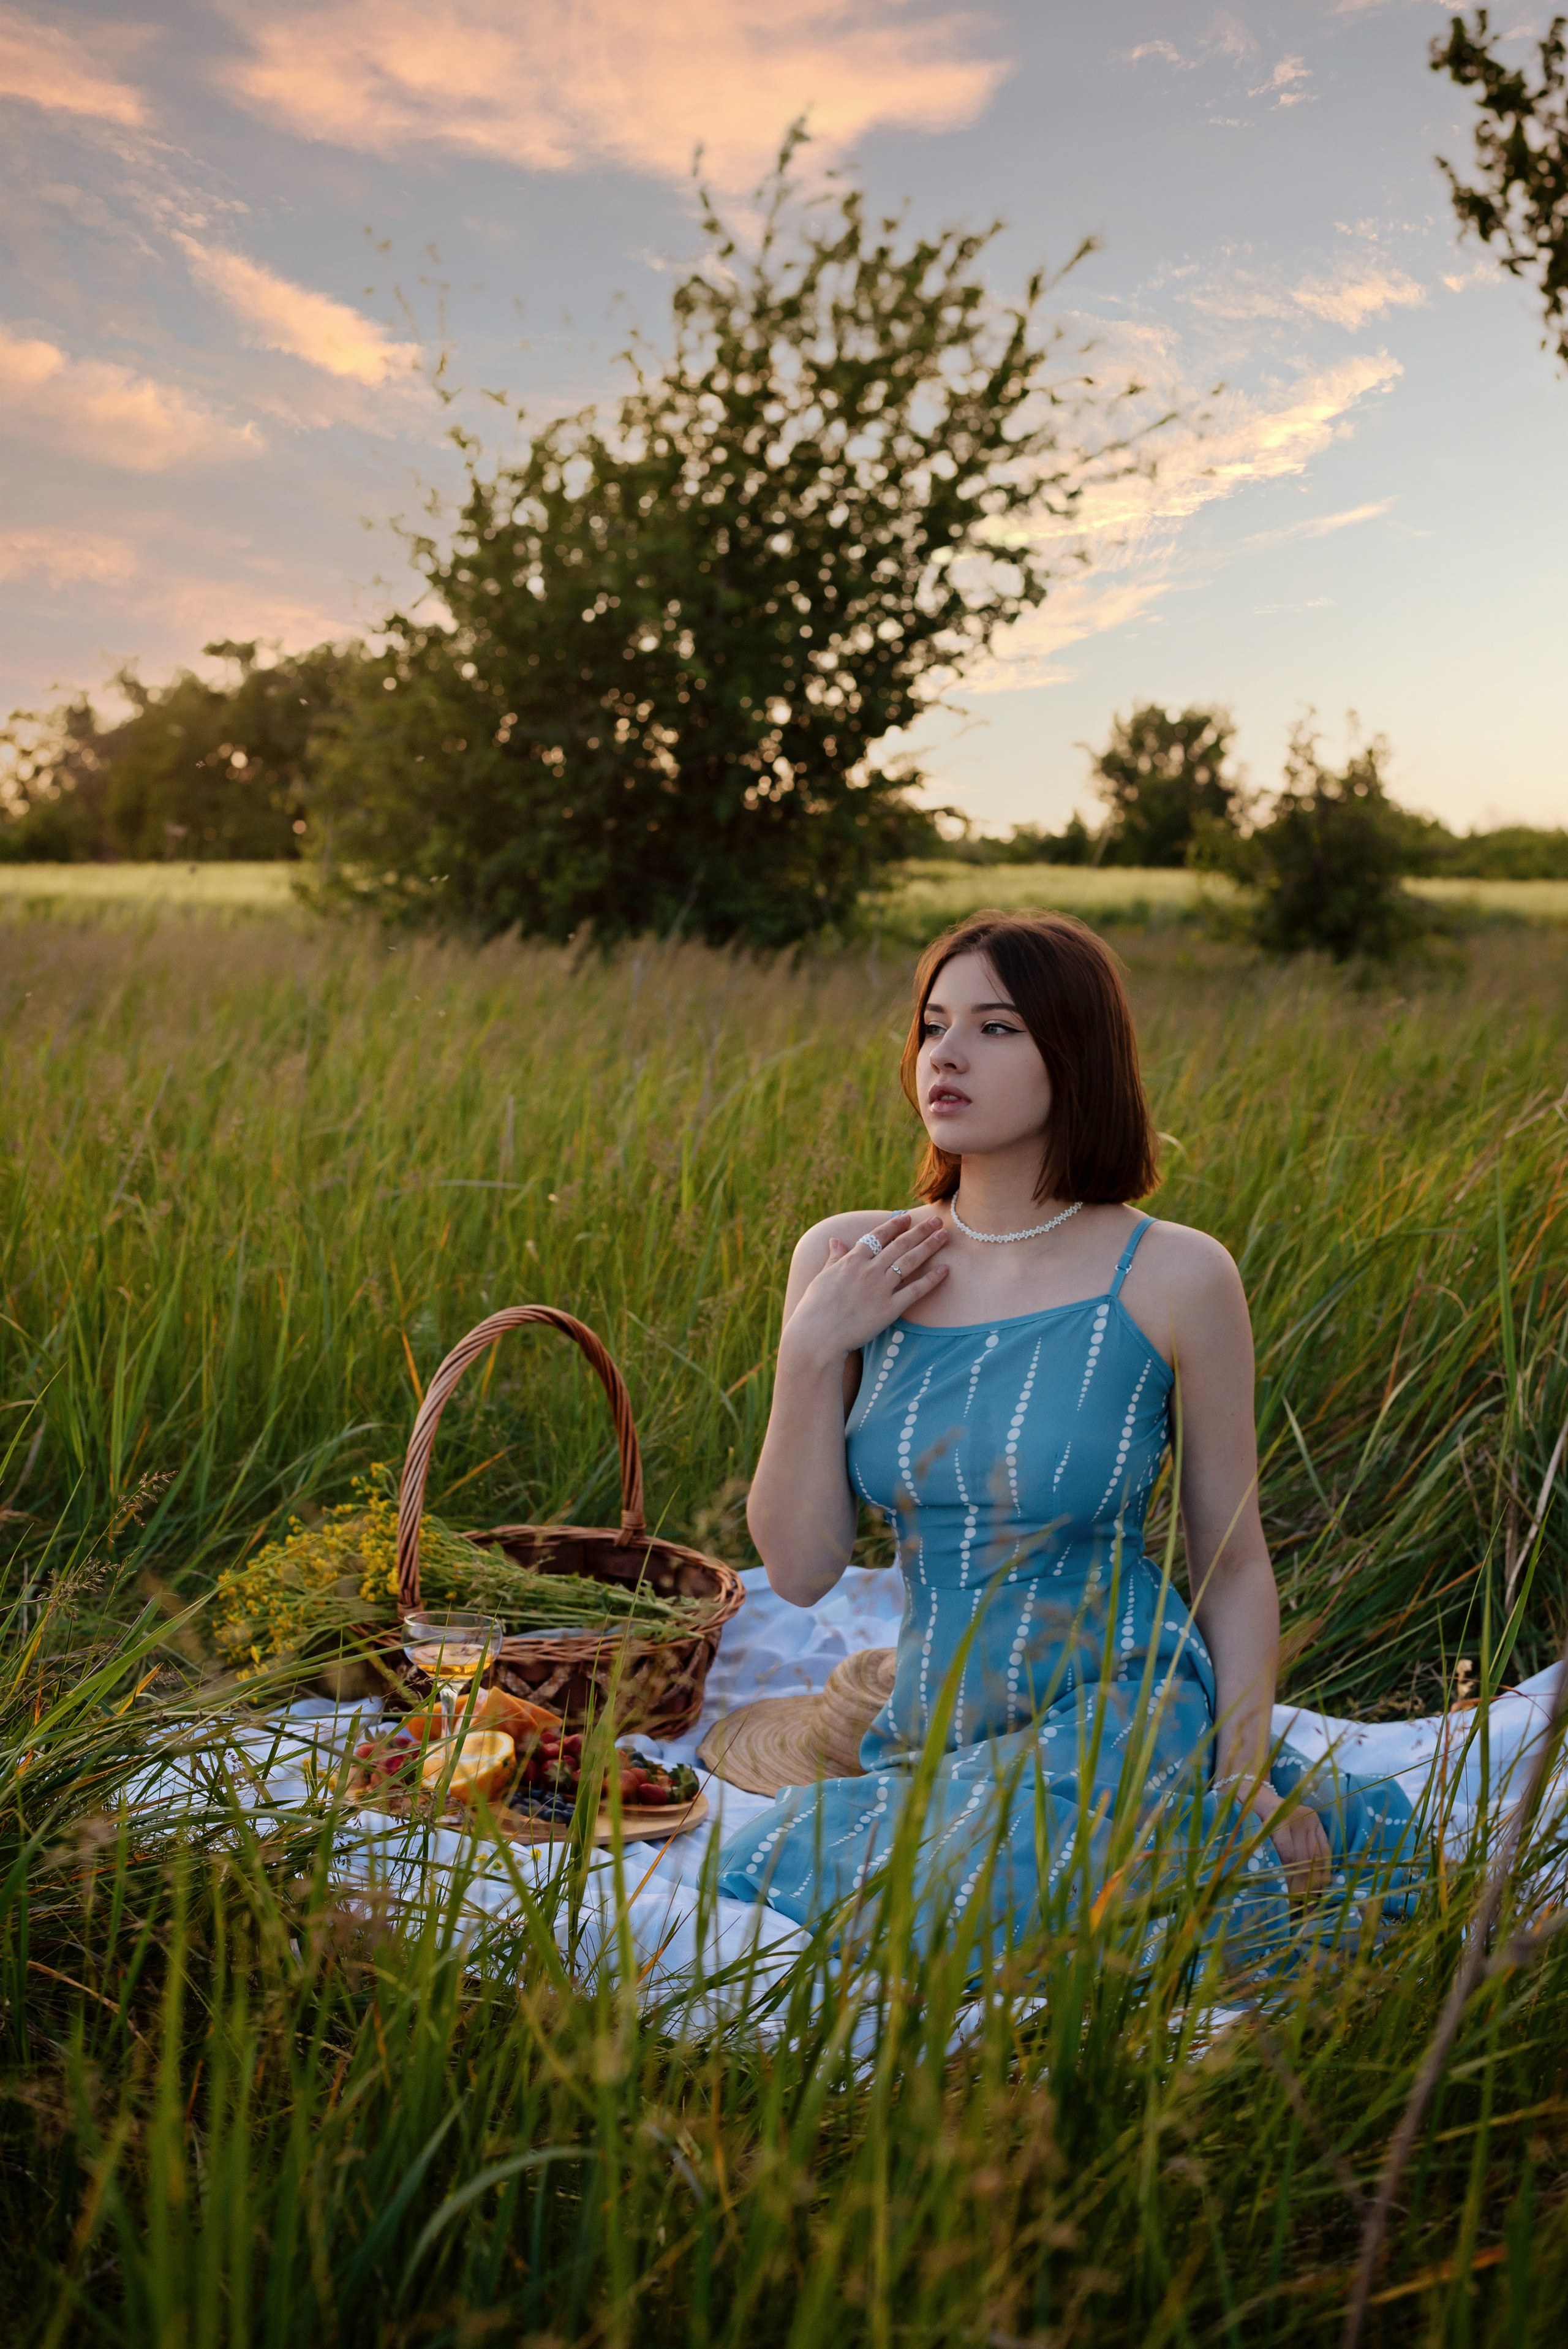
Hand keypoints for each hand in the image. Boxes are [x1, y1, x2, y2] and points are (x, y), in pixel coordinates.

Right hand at [781, 1212, 949, 1365]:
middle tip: (937, 1220)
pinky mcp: (890, 1308)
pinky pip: (915, 1291)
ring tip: (944, 1235)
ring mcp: (881, 1288)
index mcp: (851, 1261)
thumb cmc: (814, 1309)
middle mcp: (869, 1269)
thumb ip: (833, 1258)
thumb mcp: (821, 1278)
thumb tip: (835, 1240)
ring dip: (929, 1246)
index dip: (894, 1225)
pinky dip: (931, 1279)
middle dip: (920, 1230)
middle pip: (900, 1244)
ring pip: (910, 1261)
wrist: (817, 1336)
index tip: (907, 1217)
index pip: (877, 1236)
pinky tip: (945, 1269)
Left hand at [1246, 1782, 1330, 1899]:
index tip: (1292, 1904)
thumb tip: (1252, 1882)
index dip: (1292, 1882)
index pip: (1289, 1858)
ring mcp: (1310, 1819)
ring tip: (1314, 1905)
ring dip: (1318, 1882)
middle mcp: (1297, 1818)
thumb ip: (1250, 1849)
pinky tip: (1323, 1886)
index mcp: (1277, 1820)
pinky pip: (1325, 1848)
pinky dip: (1325, 1867)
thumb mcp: (1242, 1829)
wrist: (1255, 1791)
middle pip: (1305, 1860)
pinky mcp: (1317, 1821)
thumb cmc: (1244, 1815)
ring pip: (1317, 1856)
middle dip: (1305, 1888)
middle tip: (1304, 1912)